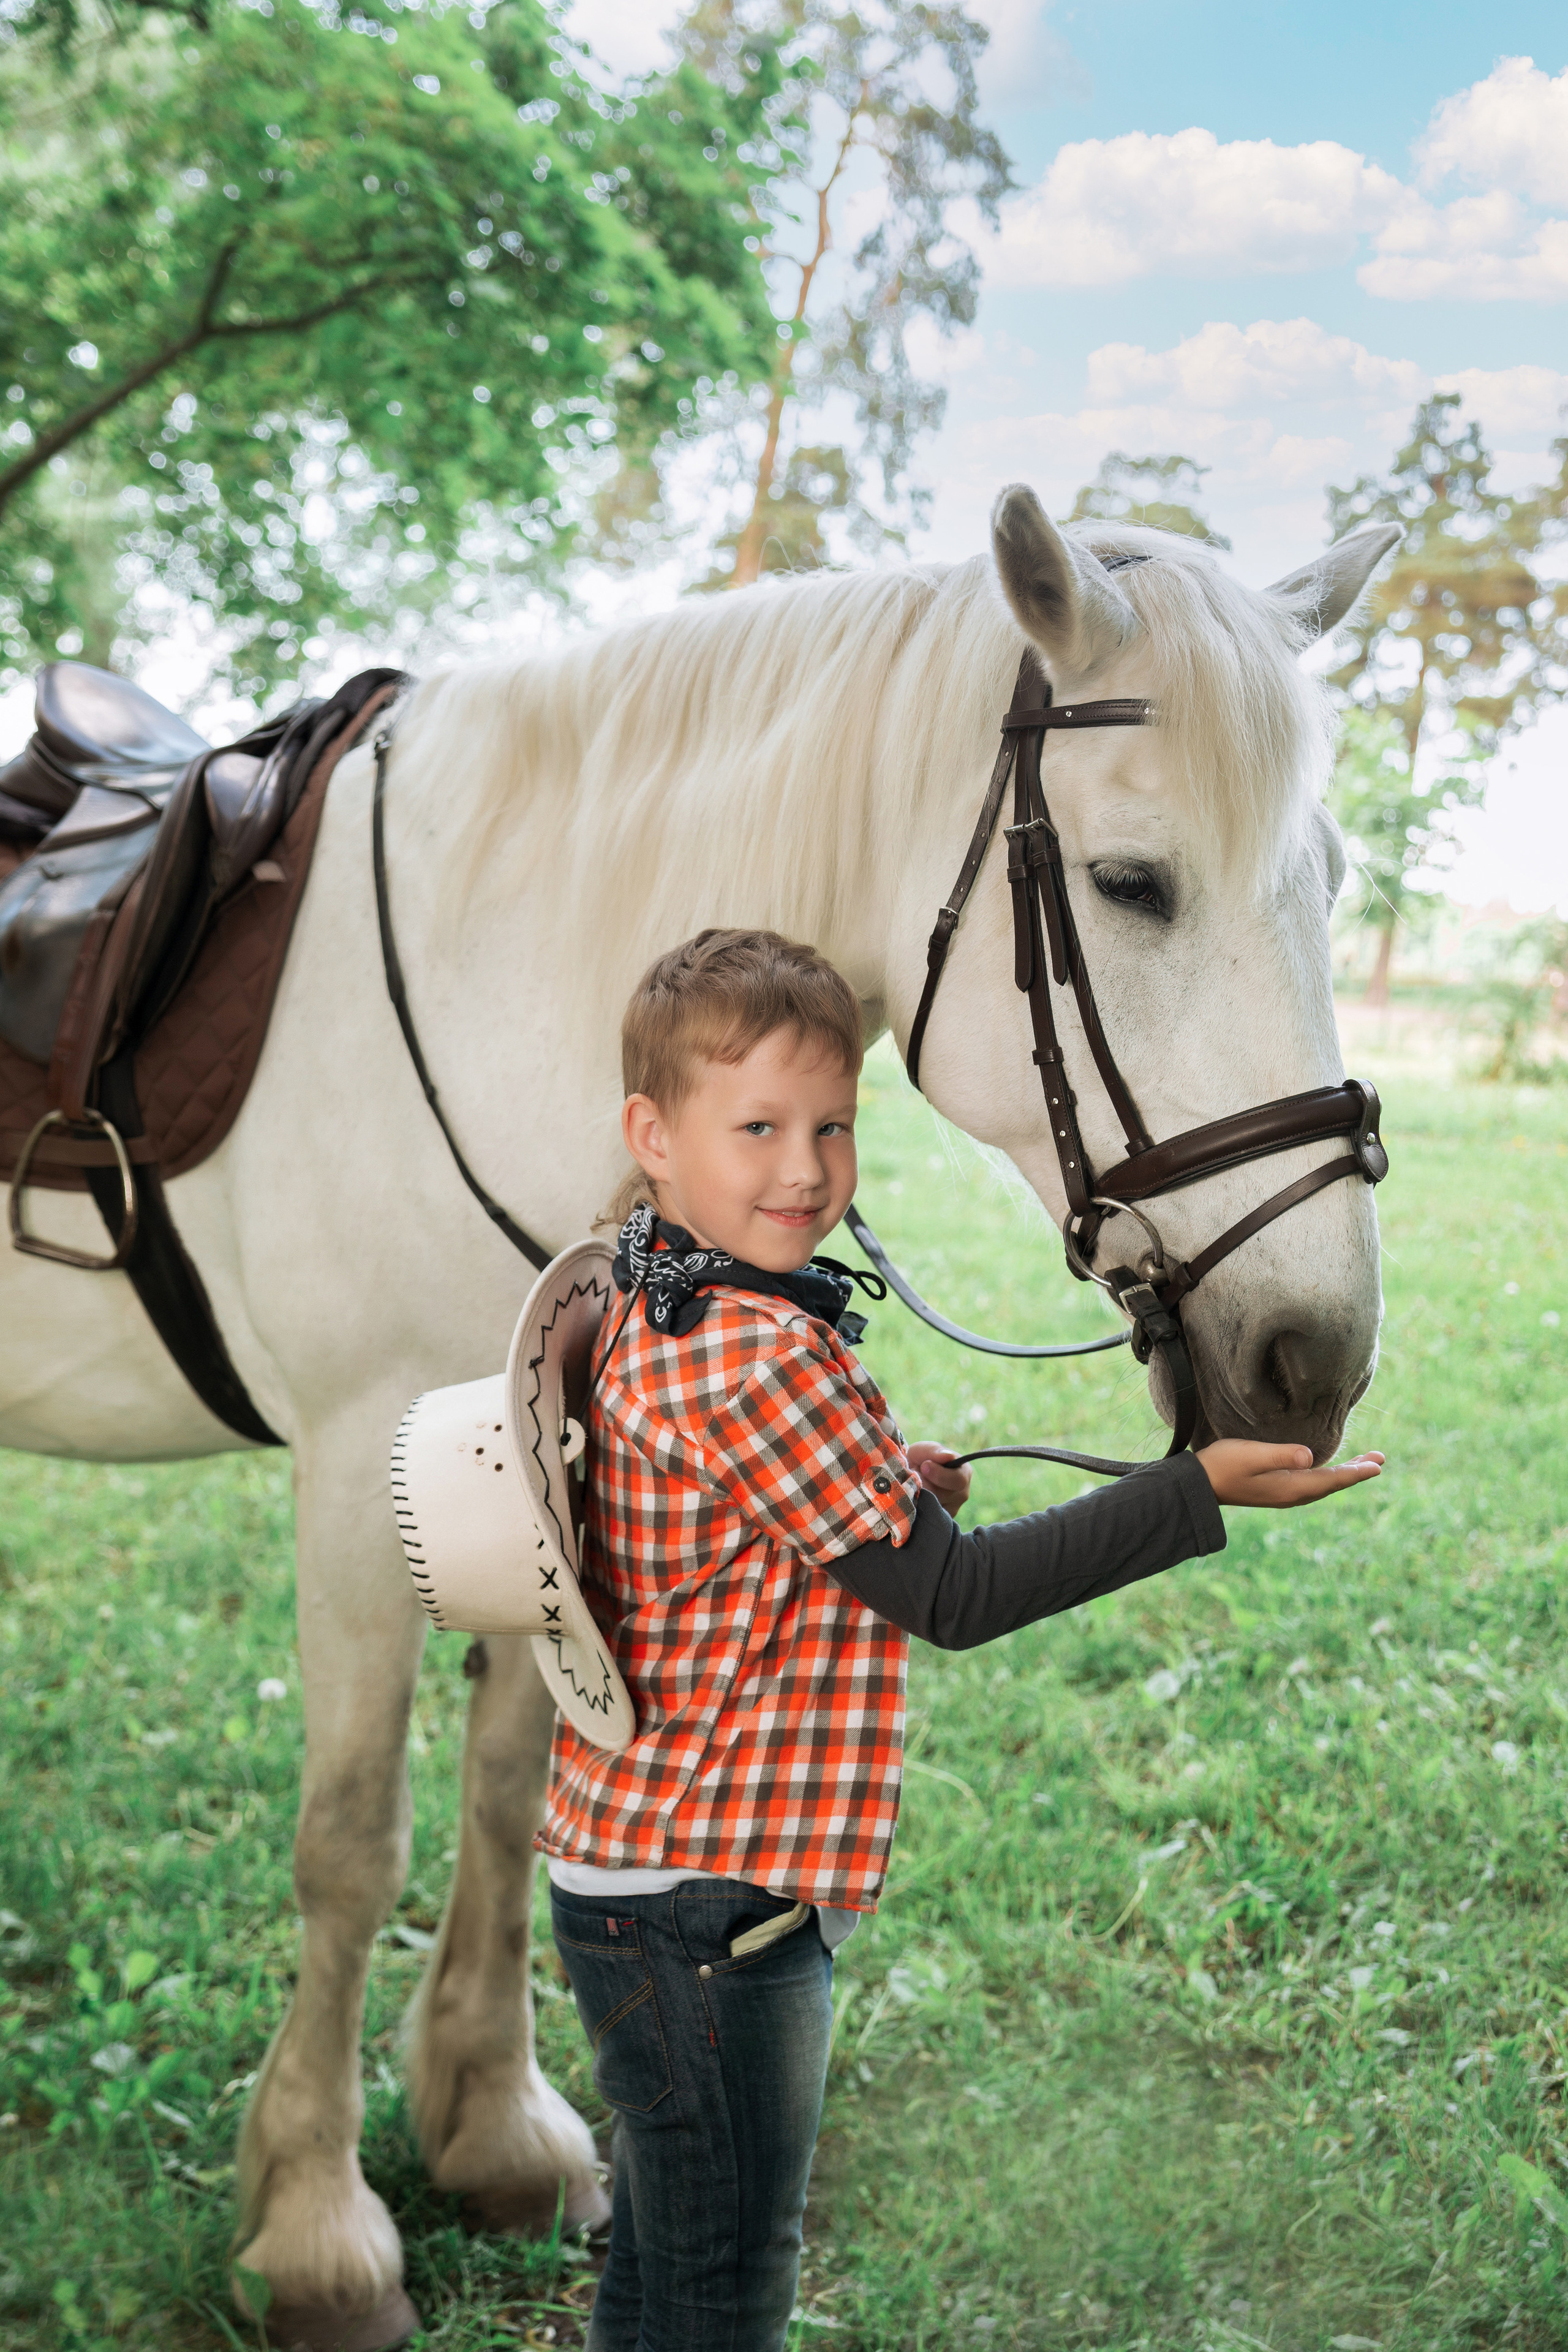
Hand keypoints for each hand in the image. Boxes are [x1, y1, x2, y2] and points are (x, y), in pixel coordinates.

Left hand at [907, 1443, 972, 1511]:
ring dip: (920, 1495)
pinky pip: (928, 1516)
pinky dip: (918, 1506)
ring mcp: (953, 1510)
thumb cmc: (919, 1460)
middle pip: (945, 1496)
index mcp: (964, 1473)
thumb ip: (935, 1452)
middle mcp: (962, 1494)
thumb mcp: (923, 1450)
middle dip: (927, 1485)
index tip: (924, 1466)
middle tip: (916, 1476)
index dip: (939, 1474)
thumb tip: (948, 1456)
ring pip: (934, 1506)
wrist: (906, 1477)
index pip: (958, 1480)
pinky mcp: (940, 1521)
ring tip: (915, 1485)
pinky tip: (916, 1497)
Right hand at [1197, 1440, 1384, 1507]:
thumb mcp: (1251, 1455)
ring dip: (1344, 1474)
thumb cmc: (1222, 1465)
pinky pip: (1312, 1485)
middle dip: (1356, 1471)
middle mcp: (1291, 1494)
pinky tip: (1327, 1470)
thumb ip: (1281, 1455)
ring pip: (1323, 1485)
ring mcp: (1283, 1494)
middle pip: (1332, 1484)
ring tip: (1362, 1464)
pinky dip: (1327, 1476)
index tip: (1378, 1465)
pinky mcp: (1276, 1490)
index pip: (1331, 1479)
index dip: (1356, 1472)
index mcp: (1290, 1487)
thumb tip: (1310, 1457)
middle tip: (1379, 1460)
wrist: (1199, 1486)